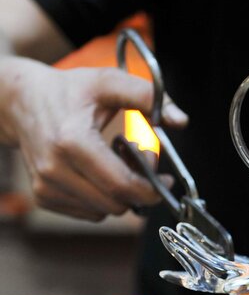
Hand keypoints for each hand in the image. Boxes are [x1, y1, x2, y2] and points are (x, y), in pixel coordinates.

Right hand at [0, 57, 187, 220]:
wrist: (22, 102)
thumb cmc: (70, 90)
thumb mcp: (108, 81)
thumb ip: (147, 96)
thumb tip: (181, 121)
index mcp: (72, 141)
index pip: (121, 185)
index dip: (151, 189)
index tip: (165, 179)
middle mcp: (54, 169)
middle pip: (115, 203)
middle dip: (138, 189)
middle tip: (141, 161)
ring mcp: (46, 186)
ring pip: (103, 212)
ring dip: (120, 194)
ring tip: (117, 161)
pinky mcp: (43, 196)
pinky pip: (88, 212)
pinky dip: (102, 198)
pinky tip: (99, 172)